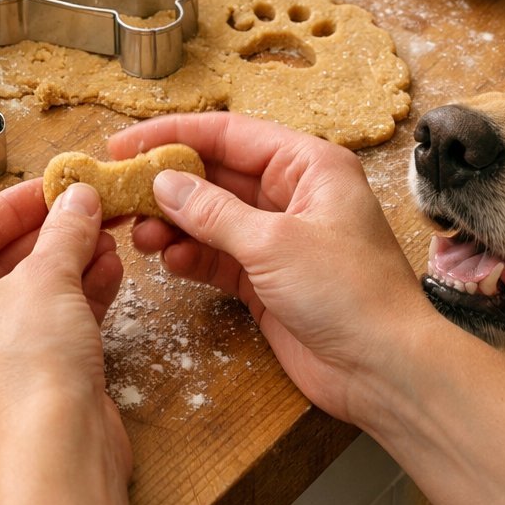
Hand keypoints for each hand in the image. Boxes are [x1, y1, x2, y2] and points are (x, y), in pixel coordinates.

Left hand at [0, 178, 127, 475]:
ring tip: (108, 237)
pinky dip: (74, 300)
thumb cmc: (30, 364)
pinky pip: (42, 328)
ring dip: (69, 264)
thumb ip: (64, 229)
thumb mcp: (49, 277)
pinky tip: (109, 273)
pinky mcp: (18, 386)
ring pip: (27, 296)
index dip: (19, 201)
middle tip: (90, 208)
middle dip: (52, 234)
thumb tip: (79, 196)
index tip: (58, 183)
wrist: (56, 456)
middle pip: (0, 262)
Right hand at [111, 112, 424, 426]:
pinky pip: (218, 257)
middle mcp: (293, 195)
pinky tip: (166, 260)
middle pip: (217, 175)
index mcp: (309, 166)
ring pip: (212, 218)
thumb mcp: (275, 244)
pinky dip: (190, 257)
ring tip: (137, 233)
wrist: (386, 370)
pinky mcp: (267, 280)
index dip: (175, 135)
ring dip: (174, 224)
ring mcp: (279, 239)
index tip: (125, 144)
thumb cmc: (350, 293)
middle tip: (118, 191)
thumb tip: (164, 183)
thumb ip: (213, 212)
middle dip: (168, 183)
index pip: (230, 134)